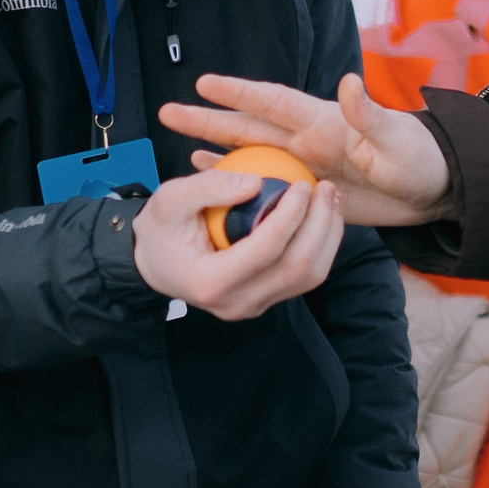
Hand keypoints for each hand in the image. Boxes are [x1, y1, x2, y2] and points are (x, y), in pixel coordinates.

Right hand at [131, 167, 343, 320]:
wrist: (158, 262)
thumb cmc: (161, 230)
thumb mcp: (169, 200)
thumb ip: (208, 187)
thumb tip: (256, 182)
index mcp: (211, 283)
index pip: (265, 250)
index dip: (290, 215)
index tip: (302, 183)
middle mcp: (237, 302)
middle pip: (296, 268)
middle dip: (320, 225)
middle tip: (326, 188)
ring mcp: (255, 305)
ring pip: (309, 276)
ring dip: (328, 236)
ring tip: (330, 199)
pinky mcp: (268, 299)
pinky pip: (305, 277)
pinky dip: (321, 246)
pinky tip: (323, 215)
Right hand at [159, 72, 449, 227]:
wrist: (438, 191)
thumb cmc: (422, 160)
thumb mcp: (396, 138)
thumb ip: (368, 113)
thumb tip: (349, 82)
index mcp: (325, 122)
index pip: (274, 102)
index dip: (239, 93)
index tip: (203, 83)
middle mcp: (309, 139)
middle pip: (250, 125)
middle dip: (209, 118)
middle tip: (167, 110)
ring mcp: (308, 164)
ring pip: (252, 153)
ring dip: (218, 147)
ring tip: (179, 141)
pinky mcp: (312, 192)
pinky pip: (268, 184)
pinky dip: (241, 177)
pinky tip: (218, 175)